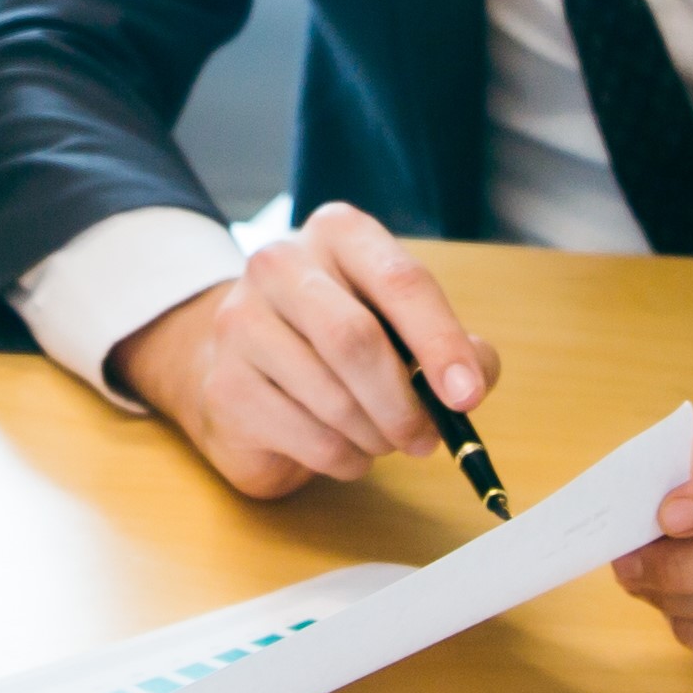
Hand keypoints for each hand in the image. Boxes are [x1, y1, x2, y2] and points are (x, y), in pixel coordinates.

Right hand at [106, 201, 501, 501]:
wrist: (249, 365)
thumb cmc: (342, 341)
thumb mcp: (406, 328)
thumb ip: (457, 349)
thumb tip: (467, 386)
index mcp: (338, 234)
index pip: (399, 282)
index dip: (441, 343)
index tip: (467, 397)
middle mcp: (278, 264)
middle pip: (353, 339)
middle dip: (402, 402)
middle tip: (425, 438)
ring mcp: (240, 322)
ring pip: (331, 398)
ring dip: (375, 436)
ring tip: (381, 438)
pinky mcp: (225, 385)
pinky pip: (307, 437)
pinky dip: (344, 458)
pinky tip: (344, 447)